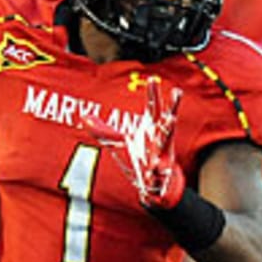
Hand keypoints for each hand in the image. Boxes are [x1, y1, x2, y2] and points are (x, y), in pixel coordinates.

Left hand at [83, 78, 183, 208]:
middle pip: (167, 118)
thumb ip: (102, 130)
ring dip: (169, 130)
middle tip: (177, 91)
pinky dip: (157, 169)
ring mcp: (162, 154)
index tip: (153, 78)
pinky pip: (159, 170)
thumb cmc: (140, 156)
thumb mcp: (118, 142)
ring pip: (167, 141)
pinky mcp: (160, 173)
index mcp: (151, 127)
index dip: (153, 93)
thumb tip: (84, 118)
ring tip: (171, 119)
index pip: (153, 107)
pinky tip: (155, 167)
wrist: (155, 183)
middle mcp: (160, 138)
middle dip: (172, 105)